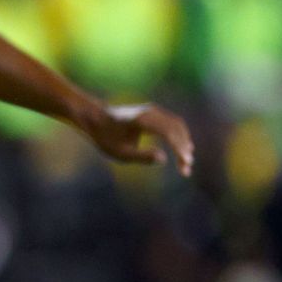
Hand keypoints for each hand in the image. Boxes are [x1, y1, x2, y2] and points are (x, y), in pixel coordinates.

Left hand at [78, 103, 194, 175]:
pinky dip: (179, 137)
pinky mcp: (155, 114)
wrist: (95, 118)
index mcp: (142, 120)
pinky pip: (173, 124)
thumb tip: (163, 158)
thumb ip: (141, 156)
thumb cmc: (106, 136)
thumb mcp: (119, 152)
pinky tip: (182, 150)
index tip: (185, 162)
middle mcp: (151, 112)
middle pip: (176, 129)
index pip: (168, 132)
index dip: (179, 148)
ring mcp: (154, 111)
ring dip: (184, 143)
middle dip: (183, 149)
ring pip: (177, 125)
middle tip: (186, 170)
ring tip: (185, 164)